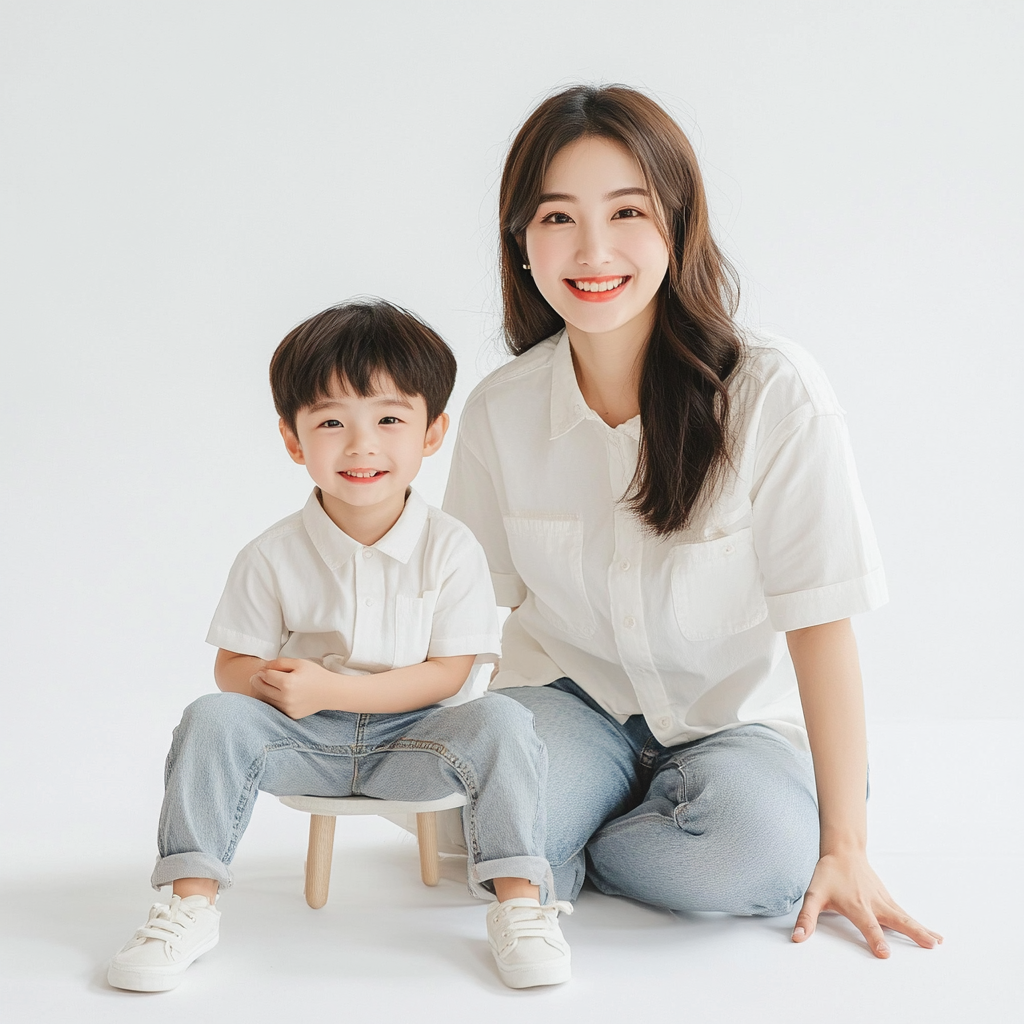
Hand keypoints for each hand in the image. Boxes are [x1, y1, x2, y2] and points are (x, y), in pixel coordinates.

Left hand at [251, 658, 333, 718]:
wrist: (331, 692)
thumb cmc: (316, 675)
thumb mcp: (299, 663)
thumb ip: (279, 662)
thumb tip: (263, 668)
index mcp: (287, 683)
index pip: (265, 676)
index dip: (262, 671)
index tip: (264, 669)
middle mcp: (286, 698)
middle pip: (262, 688)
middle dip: (258, 681)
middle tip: (259, 676)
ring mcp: (288, 708)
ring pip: (266, 699)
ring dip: (264, 691)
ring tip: (269, 684)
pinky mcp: (291, 715)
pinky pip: (275, 707)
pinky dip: (274, 700)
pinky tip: (279, 693)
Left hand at [792, 849, 942, 956]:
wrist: (843, 851)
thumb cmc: (829, 874)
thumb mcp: (813, 895)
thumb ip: (806, 917)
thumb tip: (798, 937)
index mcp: (856, 905)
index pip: (868, 925)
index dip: (875, 939)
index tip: (885, 953)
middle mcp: (874, 904)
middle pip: (896, 920)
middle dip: (912, 932)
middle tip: (928, 944)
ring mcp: (884, 901)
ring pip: (905, 917)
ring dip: (921, 930)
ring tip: (937, 943)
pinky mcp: (888, 900)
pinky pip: (905, 914)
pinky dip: (920, 924)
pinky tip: (935, 936)